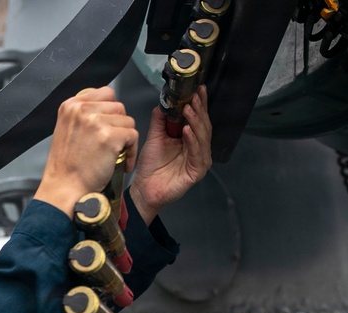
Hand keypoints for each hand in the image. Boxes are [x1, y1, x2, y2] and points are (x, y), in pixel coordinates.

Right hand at [34, 87, 138, 216]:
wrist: (64, 189)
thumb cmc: (66, 167)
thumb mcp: (66, 130)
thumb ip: (82, 116)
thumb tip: (105, 109)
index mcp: (70, 106)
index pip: (105, 93)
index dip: (110, 112)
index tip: (107, 127)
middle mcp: (82, 109)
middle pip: (118, 106)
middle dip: (119, 126)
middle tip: (111, 144)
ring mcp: (95, 122)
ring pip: (128, 120)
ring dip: (125, 139)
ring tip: (114, 155)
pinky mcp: (109, 136)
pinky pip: (133, 135)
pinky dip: (131, 151)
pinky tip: (119, 162)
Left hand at [129, 85, 212, 223]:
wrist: (144, 189)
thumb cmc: (150, 166)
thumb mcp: (155, 137)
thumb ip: (160, 121)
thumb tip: (163, 102)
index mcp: (190, 139)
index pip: (197, 118)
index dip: (199, 104)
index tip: (197, 89)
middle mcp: (198, 148)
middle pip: (203, 125)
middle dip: (199, 110)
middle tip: (194, 96)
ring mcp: (200, 160)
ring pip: (202, 137)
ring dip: (196, 122)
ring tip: (189, 109)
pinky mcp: (197, 171)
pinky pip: (197, 153)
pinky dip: (193, 141)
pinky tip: (187, 131)